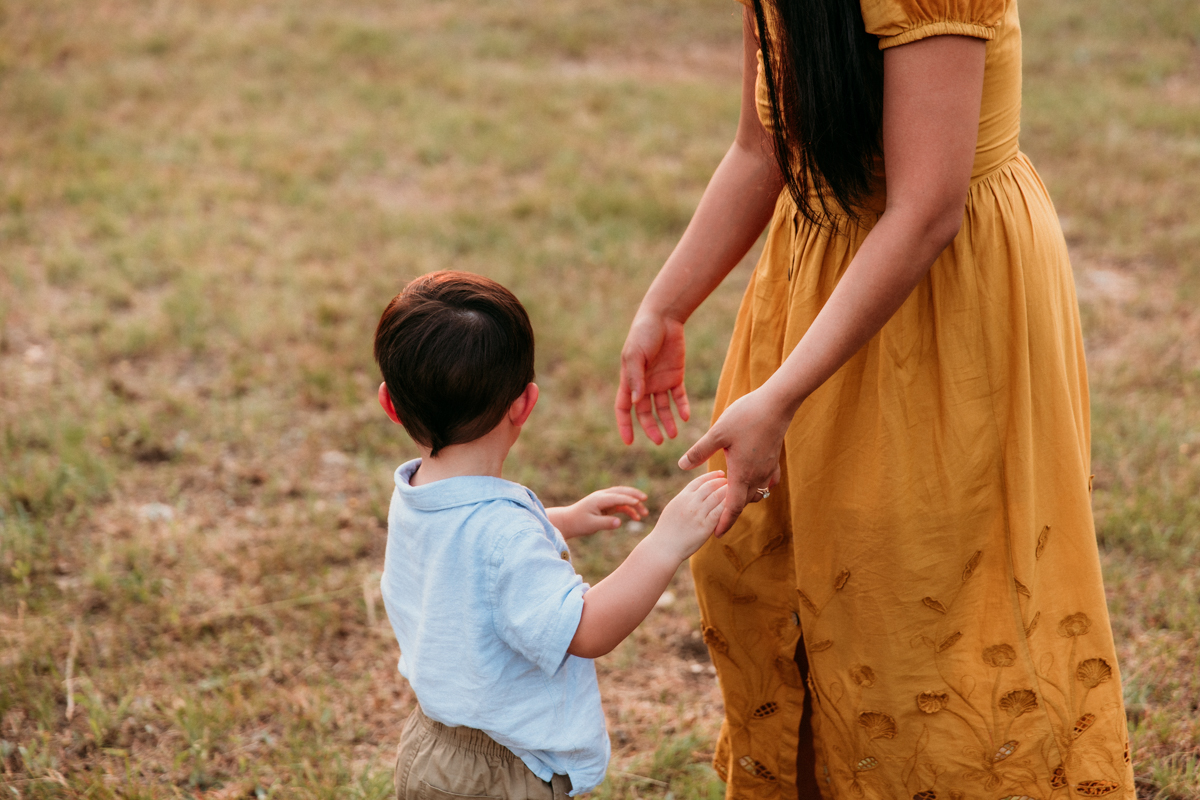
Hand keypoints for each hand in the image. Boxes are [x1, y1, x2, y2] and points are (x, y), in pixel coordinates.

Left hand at [547, 487, 649, 538]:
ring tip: (645, 513)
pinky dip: (629, 510)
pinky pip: (621, 505)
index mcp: (599, 499)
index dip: (629, 499)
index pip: (617, 497)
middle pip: (622, 491)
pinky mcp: (606, 506)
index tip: (640, 503)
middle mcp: (603, 496)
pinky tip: (636, 518)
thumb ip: (606, 523)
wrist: (568, 522)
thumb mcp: (592, 525)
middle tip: (645, 499)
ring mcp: (605, 500)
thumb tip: (619, 522)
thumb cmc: (578, 523)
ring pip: (623, 497)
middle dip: (634, 494)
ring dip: (634, 503)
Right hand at [616, 312, 691, 444]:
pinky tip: (685, 416)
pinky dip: (681, 407)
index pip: (624, 408)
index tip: (629, 442)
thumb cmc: (644, 333)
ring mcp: (660, 381)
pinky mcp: (676, 376)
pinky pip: (678, 396)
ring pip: (663, 408)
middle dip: (651, 428)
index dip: (624, 425)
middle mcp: (644, 384)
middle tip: (659, 441)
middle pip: (645, 412)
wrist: (664, 317)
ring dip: (667, 421)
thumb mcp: (636, 355)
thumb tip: (636, 403)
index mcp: (629, 380)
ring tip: (674, 434)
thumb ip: (636, 378)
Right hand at [646, 471, 727, 561]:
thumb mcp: (672, 509)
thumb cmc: (666, 531)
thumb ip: (684, 500)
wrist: (663, 547)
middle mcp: (690, 503)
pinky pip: (720, 512)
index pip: (699, 481)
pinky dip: (728, 505)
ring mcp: (698, 514)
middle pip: (710, 486)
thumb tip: (694, 494)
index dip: (711, 476)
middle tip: (730, 481)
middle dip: (721, 481)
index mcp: (682, 497)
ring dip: (727, 491)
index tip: (720, 474)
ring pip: (717, 496)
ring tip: (734, 491)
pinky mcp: (705, 526)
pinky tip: (735, 504)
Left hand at [678, 389, 788, 536]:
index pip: (733, 507)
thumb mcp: (717, 433)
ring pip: (757, 492)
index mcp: (741, 473)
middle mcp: (757, 475)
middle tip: (718, 517)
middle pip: (744, 502)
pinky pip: (768, 480)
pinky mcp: (774, 458)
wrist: (777, 403)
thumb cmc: (746, 416)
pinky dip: (760, 485)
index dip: (725, 522)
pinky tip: (754, 480)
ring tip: (732, 497)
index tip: (717, 534)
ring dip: (745, 497)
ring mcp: (768, 467)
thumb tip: (681, 466)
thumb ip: (699, 451)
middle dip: (732, 511)